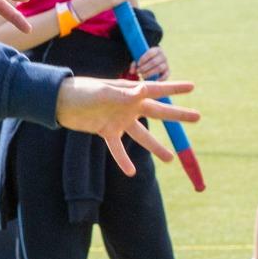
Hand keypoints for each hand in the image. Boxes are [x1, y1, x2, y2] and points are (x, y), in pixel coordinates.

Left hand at [54, 77, 198, 174]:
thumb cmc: (81, 91)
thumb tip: (143, 90)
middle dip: (178, 115)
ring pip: (142, 136)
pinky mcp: (107, 132)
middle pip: (158, 112)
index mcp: (130, 91)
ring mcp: (119, 120)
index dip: (175, 87)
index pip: (157, 89)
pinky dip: (123, 160)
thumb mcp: (103, 92)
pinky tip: (131, 172)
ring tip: (171, 158)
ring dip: (156, 147)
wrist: (59, 102)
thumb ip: (123, 94)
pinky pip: (118, 149)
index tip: (193, 86)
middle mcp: (128, 106)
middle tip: (198, 117)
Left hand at [133, 46, 167, 80]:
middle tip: (138, 72)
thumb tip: (132, 71)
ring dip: (149, 73)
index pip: (150, 53)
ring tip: (142, 76)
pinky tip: (153, 81)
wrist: (155, 63)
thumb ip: (135, 64)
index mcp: (156, 50)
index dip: (144, 58)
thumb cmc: (146, 60)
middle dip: (145, 67)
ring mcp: (166, 64)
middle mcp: (163, 56)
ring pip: (159, 68)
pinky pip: (166, 75)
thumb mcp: (140, 60)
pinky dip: (160, 79)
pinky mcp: (167, 71)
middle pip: (154, 62)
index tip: (138, 64)